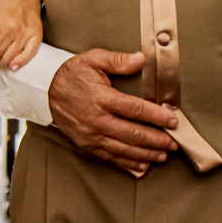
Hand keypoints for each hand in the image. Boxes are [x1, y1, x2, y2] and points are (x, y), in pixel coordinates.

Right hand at [48, 49, 178, 173]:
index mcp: (101, 97)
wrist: (46, 91)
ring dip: (147, 153)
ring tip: (164, 154)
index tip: (172, 120)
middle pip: (133, 133)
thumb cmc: (73, 73)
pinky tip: (143, 164)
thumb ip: (117, 61)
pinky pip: (110, 157)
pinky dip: (128, 162)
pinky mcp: (87, 145)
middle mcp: (97, 119)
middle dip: (157, 139)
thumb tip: (140, 59)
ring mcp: (91, 135)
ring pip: (124, 149)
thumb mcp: (92, 59)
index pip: (134, 109)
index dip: (156, 115)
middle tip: (175, 142)